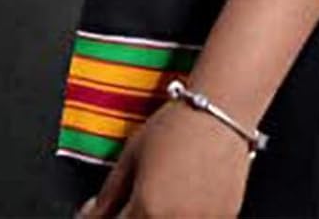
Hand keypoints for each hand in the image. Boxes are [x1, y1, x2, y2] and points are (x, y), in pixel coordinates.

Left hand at [78, 99, 252, 217]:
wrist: (222, 110)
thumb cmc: (180, 124)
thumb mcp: (132, 154)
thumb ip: (109, 193)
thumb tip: (94, 212)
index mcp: (147, 210)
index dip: (104, 218)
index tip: (104, 211)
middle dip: (133, 215)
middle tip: (133, 199)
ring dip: (158, 215)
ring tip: (162, 195)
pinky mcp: (225, 217)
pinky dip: (185, 215)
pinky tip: (184, 196)